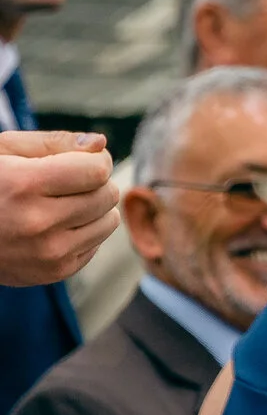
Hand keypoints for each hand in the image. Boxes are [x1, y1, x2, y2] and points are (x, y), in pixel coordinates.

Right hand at [0, 130, 116, 287]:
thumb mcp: (4, 150)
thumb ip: (54, 142)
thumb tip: (101, 144)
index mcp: (23, 185)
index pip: (98, 170)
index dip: (95, 160)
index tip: (79, 160)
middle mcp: (36, 222)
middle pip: (107, 195)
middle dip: (95, 183)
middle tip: (67, 182)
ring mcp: (47, 252)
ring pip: (108, 221)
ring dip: (94, 209)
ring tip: (60, 203)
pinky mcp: (55, 272)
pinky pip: (97, 244)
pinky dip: (83, 232)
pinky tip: (54, 226)